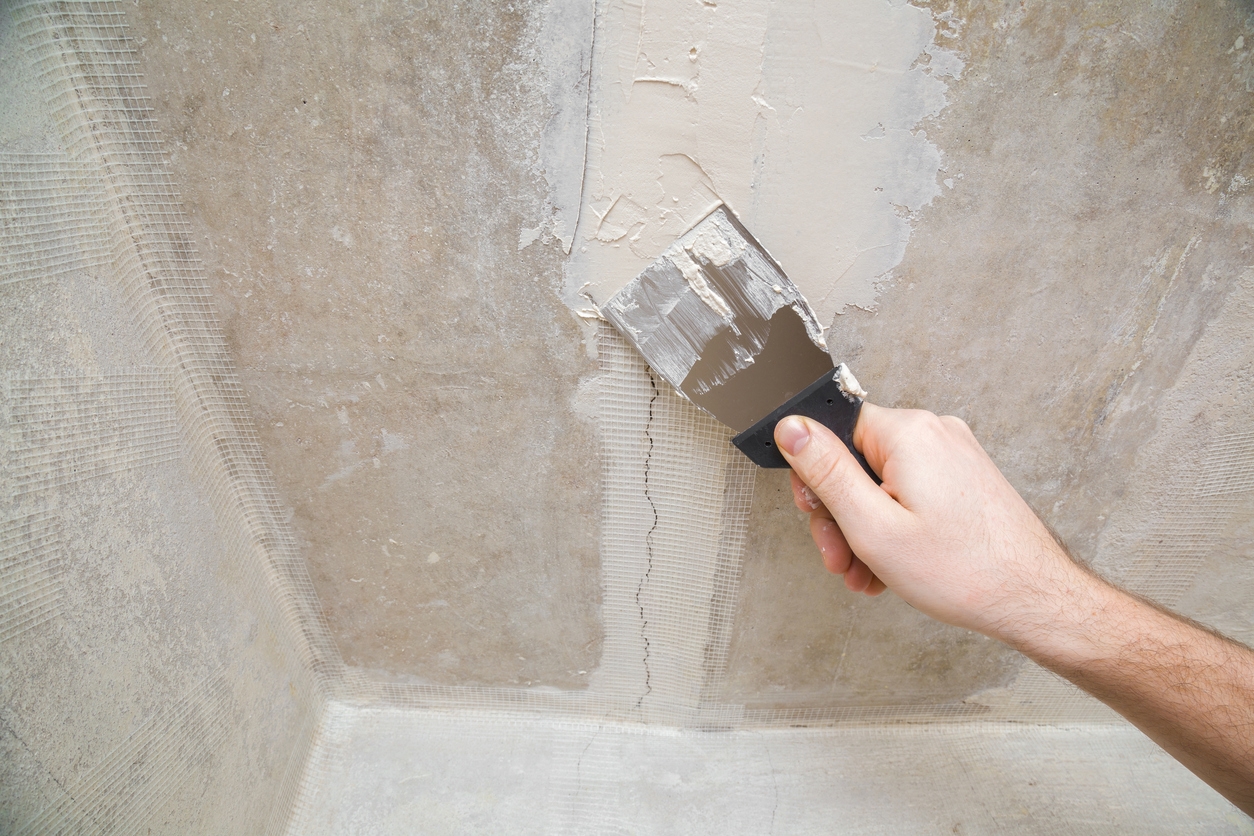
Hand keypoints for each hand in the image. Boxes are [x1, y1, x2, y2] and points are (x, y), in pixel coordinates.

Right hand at [774, 404, 1084, 640]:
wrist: (1033, 598)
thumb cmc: (963, 571)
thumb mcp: (871, 526)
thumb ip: (826, 472)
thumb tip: (791, 427)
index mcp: (908, 433)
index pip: (832, 429)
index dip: (815, 476)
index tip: (816, 515)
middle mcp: (934, 432)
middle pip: (856, 460)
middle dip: (840, 513)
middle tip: (839, 557)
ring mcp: (953, 454)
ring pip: (881, 482)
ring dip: (864, 528)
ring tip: (866, 572)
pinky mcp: (964, 477)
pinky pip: (909, 492)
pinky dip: (893, 526)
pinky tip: (890, 565)